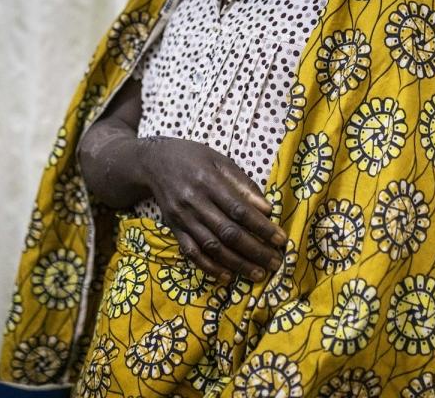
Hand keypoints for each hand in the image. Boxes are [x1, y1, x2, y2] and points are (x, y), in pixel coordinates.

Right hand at [139, 136, 287, 282]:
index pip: (240, 210)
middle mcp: (195, 202)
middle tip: (275, 262)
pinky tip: (226, 276)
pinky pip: (191, 252)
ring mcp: (183, 218)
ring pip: (212, 246)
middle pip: (228, 232)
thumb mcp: (220, 161)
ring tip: (258, 274)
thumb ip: (243, 184)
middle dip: (255, 250)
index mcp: (209, 182)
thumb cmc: (194, 158)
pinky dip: (209, 266)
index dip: (262, 227)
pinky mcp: (174, 229)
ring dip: (237, 263)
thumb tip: (267, 208)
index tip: (281, 239)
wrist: (153, 162)